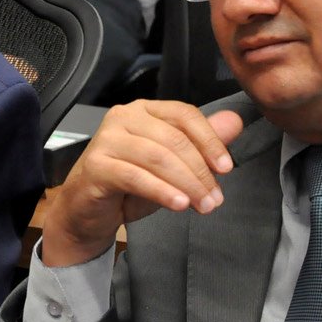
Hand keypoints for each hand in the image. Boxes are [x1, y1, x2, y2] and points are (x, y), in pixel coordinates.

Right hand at [41, 102, 243, 266]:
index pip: (184, 114)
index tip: (226, 167)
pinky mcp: (96, 166)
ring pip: (158, 158)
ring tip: (202, 205)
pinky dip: (162, 191)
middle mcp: (123, 117)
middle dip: (200, 171)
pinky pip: (136, 176)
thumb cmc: (128, 185)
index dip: (210, 140)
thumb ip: (201, 144)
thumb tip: (234, 122)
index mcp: (144, 110)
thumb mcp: (172, 166)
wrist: (87, 211)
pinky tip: (179, 204)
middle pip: (173, 139)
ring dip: (186, 184)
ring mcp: (106, 140)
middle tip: (215, 198)